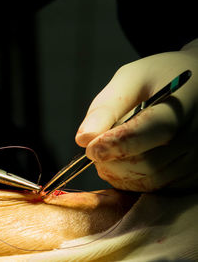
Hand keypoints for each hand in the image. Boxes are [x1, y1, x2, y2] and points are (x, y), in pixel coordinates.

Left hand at [75, 39, 197, 191]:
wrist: (197, 87)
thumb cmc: (158, 78)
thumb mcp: (131, 79)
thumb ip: (106, 107)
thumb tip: (83, 139)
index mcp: (183, 104)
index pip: (151, 131)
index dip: (116, 143)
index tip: (90, 149)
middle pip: (147, 163)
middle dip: (111, 161)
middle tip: (94, 151)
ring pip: (150, 182)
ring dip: (118, 174)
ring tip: (108, 154)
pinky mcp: (195, 177)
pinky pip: (158, 191)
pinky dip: (133, 182)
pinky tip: (125, 162)